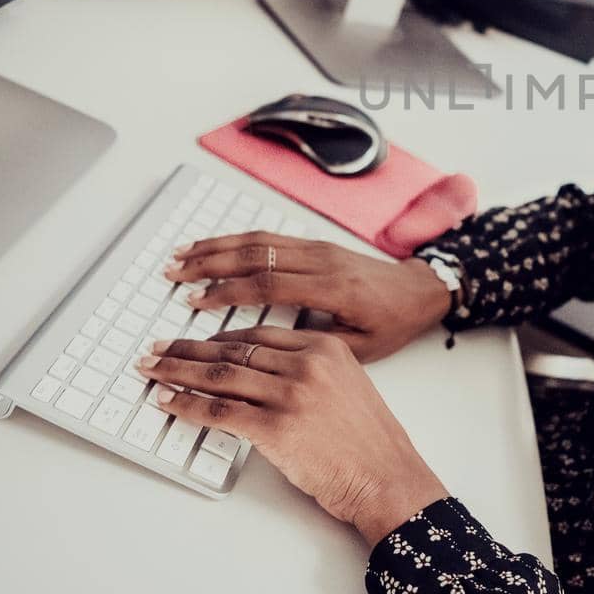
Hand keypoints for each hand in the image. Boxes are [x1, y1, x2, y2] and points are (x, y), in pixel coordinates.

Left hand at [137, 327, 448, 546]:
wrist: (387, 476)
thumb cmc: (369, 442)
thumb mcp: (346, 386)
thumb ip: (309, 371)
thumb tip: (260, 374)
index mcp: (325, 346)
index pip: (257, 334)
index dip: (218, 337)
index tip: (195, 340)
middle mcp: (306, 363)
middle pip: (232, 350)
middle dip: (187, 349)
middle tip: (158, 348)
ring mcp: (291, 394)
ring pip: (220, 375)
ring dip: (178, 371)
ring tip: (153, 370)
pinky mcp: (276, 428)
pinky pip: (220, 410)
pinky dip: (188, 405)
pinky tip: (169, 401)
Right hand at [165, 232, 452, 361]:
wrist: (421, 290)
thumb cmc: (393, 324)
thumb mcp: (361, 348)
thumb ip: (316, 347)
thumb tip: (268, 355)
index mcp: (333, 289)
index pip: (268, 286)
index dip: (227, 293)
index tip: (194, 302)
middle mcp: (322, 261)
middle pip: (256, 256)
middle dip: (209, 264)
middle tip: (173, 275)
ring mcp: (318, 248)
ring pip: (259, 241)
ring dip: (216, 247)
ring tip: (181, 256)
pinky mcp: (316, 245)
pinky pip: (270, 238)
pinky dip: (237, 240)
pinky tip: (213, 247)